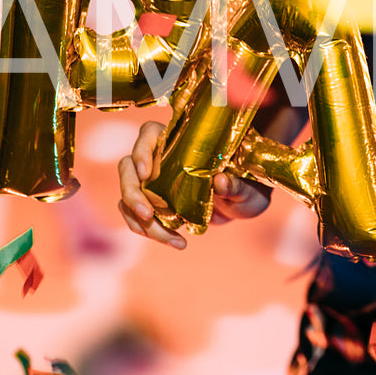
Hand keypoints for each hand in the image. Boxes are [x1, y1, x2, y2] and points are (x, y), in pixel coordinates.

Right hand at [116, 121, 271, 249]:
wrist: (244, 202)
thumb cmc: (248, 184)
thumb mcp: (247, 186)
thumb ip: (236, 184)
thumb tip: (219, 181)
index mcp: (181, 141)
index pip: (149, 133)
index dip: (141, 149)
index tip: (146, 172)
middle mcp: (161, 158)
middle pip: (128, 166)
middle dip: (131, 191)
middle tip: (147, 214)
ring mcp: (153, 181)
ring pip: (128, 195)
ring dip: (139, 220)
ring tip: (172, 238)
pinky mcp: (154, 203)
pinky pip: (136, 216)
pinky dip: (149, 231)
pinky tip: (176, 241)